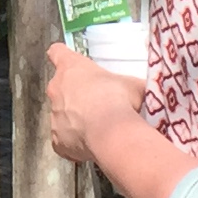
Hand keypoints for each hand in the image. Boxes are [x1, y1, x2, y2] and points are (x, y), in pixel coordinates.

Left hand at [44, 41, 141, 168]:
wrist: (110, 132)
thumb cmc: (119, 99)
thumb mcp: (132, 84)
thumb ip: (130, 84)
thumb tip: (143, 89)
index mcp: (71, 67)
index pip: (57, 52)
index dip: (62, 56)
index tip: (67, 61)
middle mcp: (57, 89)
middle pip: (59, 88)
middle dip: (74, 95)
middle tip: (96, 103)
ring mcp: (54, 115)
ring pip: (62, 116)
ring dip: (75, 120)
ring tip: (98, 127)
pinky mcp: (57, 140)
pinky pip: (63, 140)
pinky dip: (74, 143)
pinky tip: (92, 144)